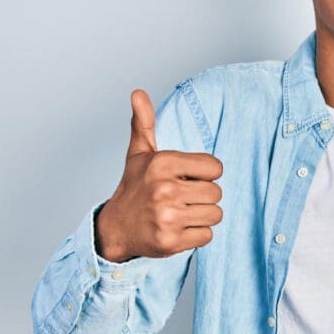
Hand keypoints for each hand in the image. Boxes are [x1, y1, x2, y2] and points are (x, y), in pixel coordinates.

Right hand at [95, 89, 223, 261]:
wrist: (116, 228)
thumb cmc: (134, 187)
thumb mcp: (139, 153)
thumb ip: (144, 123)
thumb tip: (137, 92)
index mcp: (162, 163)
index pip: (215, 167)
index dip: (205, 173)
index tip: (187, 177)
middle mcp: (164, 189)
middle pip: (217, 193)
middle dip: (204, 196)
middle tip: (183, 198)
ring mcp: (167, 217)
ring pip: (215, 214)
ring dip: (203, 216)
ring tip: (182, 213)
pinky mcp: (171, 242)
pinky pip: (207, 236)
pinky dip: (197, 234)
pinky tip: (179, 228)